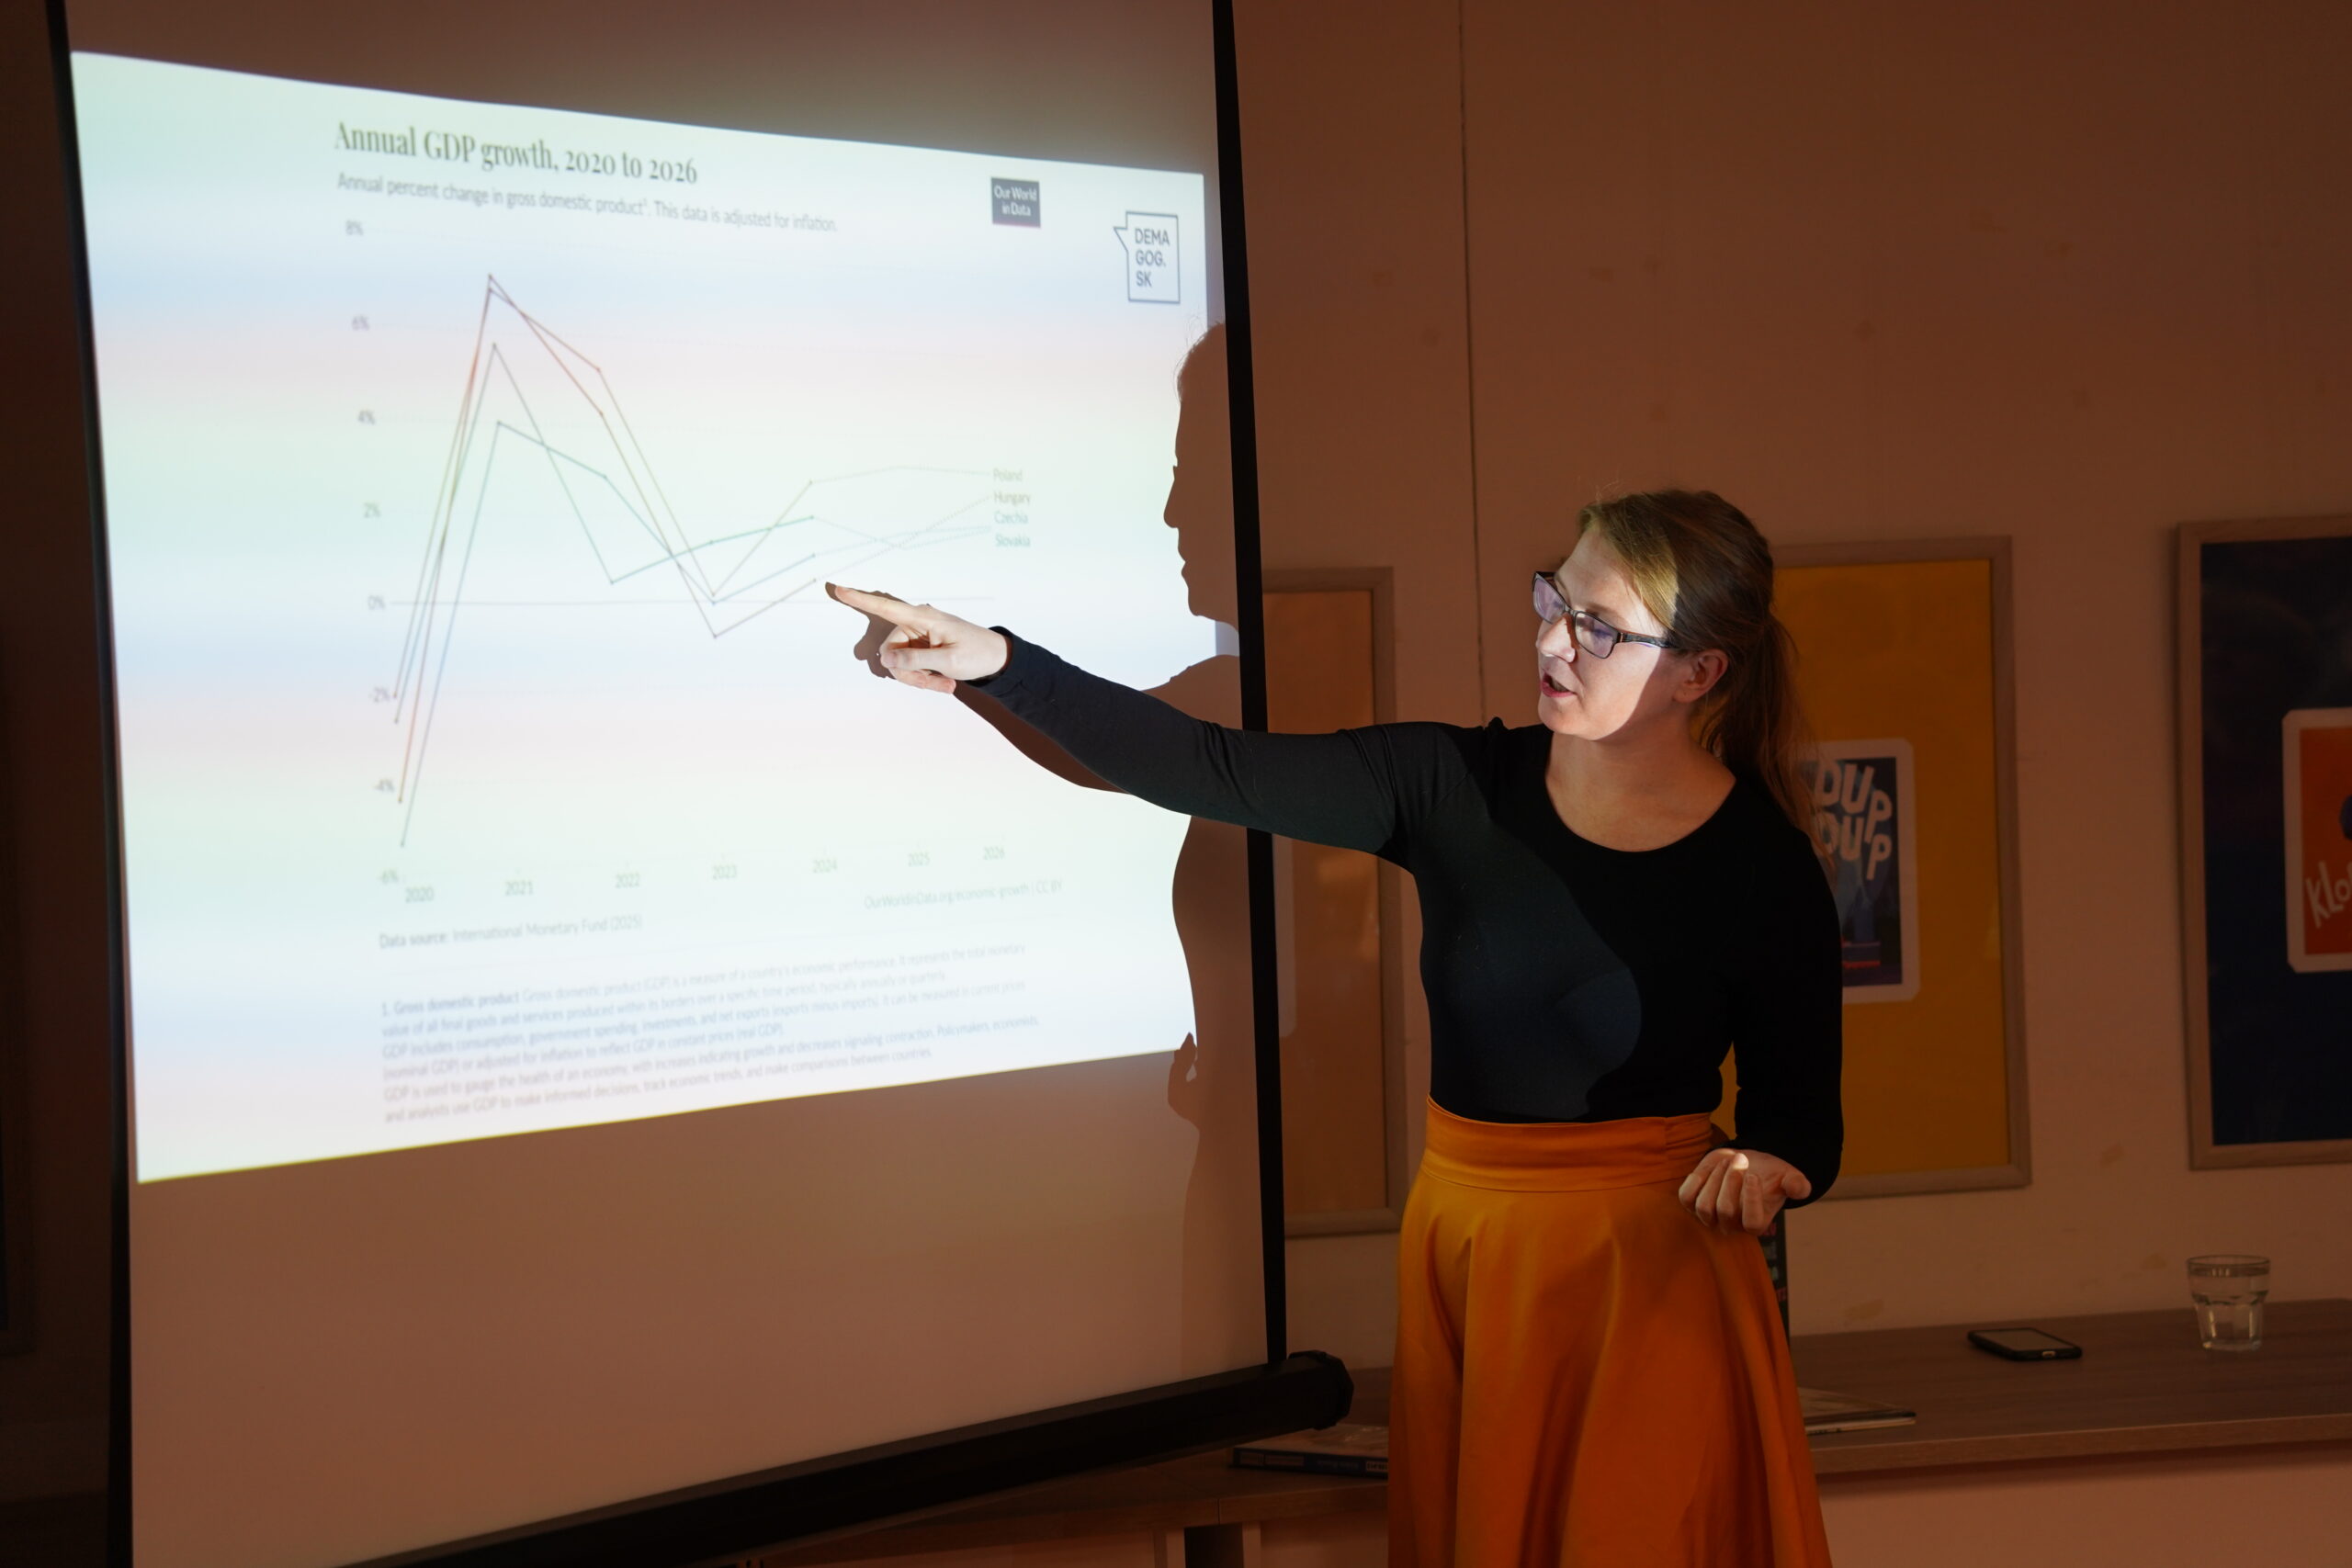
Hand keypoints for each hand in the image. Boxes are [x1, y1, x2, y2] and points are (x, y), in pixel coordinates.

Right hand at [826, 584, 1009, 693]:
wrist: (997, 659)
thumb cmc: (978, 654)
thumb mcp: (948, 661)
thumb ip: (915, 660)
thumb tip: (886, 660)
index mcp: (923, 618)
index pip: (886, 607)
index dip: (860, 598)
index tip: (838, 588)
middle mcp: (917, 624)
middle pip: (890, 650)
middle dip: (907, 673)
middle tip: (930, 684)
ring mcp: (918, 637)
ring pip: (898, 662)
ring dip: (917, 679)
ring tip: (944, 685)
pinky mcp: (921, 649)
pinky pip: (909, 666)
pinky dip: (923, 678)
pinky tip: (943, 684)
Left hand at [1677, 1146, 1809, 1235]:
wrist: (1749, 1164)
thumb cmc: (1770, 1174)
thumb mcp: (1787, 1176)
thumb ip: (1796, 1183)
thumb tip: (1800, 1188)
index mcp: (1756, 1223)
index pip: (1751, 1223)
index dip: (1751, 1200)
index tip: (1753, 1176)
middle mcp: (1732, 1225)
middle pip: (1725, 1211)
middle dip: (1731, 1181)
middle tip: (1741, 1158)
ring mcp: (1710, 1217)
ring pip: (1704, 1206)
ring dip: (1715, 1178)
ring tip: (1729, 1159)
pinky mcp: (1693, 1203)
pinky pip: (1686, 1197)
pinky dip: (1695, 1180)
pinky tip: (1709, 1167)